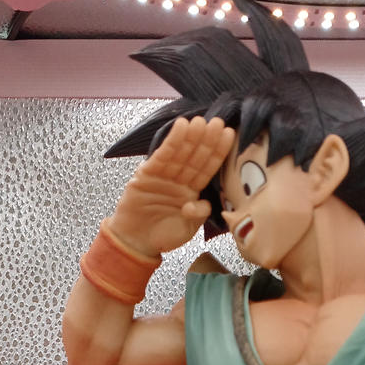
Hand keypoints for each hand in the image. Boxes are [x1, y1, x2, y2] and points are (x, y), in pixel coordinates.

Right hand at [109, 116, 235, 257]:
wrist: (136, 243)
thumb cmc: (163, 236)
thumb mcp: (186, 230)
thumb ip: (198, 216)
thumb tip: (204, 203)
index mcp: (192, 191)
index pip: (208, 168)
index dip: (218, 152)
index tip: (229, 135)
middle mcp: (180, 179)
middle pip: (196, 157)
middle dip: (207, 139)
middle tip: (217, 122)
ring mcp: (164, 175)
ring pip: (181, 153)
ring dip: (190, 136)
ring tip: (200, 122)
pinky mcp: (147, 173)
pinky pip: (162, 155)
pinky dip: (171, 141)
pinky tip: (180, 126)